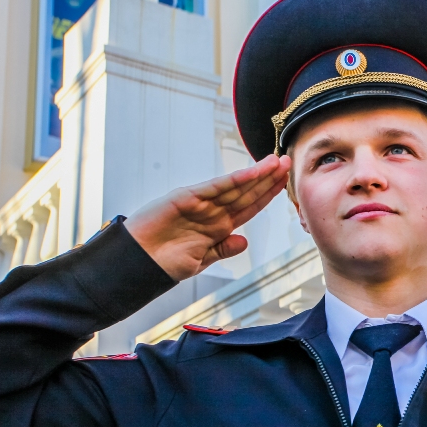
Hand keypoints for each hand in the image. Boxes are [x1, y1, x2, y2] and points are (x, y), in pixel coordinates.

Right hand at [124, 155, 290, 280]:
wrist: (138, 265)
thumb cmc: (166, 263)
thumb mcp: (202, 259)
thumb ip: (223, 249)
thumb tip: (244, 242)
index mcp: (219, 226)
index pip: (250, 207)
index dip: (267, 195)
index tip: (285, 184)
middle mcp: (212, 211)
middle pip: (247, 192)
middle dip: (268, 178)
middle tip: (288, 163)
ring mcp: (200, 203)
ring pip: (235, 186)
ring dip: (256, 174)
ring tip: (275, 162)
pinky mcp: (185, 197)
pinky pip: (215, 188)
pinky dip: (233, 180)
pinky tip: (251, 173)